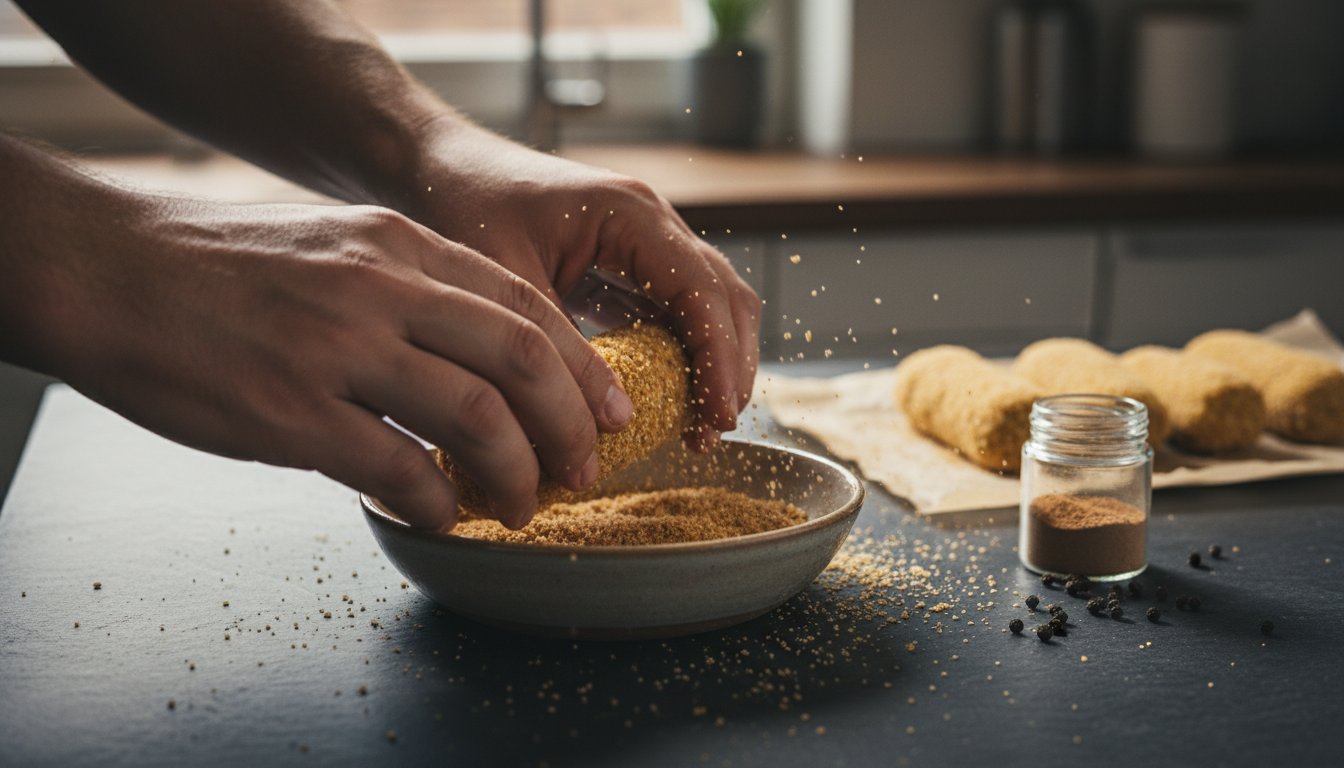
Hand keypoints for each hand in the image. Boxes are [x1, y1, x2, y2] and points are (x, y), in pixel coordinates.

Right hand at [17, 179, 629, 529]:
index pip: (526, 309)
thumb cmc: (223, 268)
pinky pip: (398, 469)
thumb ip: (410, 291)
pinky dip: (438, 502)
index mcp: (400, 245)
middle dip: (572, 427)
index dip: (585, 369)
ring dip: (515, 474)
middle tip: (583, 472)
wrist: (110, 271)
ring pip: (476, 418)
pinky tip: (442, 515)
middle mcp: (382, 288)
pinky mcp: (291, 412)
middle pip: (523, 361)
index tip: (612, 413)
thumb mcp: (336, 245)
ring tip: (519, 507)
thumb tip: (476, 363)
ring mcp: (337, 348)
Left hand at [401, 122, 760, 447]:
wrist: (436, 164)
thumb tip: (597, 423)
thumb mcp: (503, 279)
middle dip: (730, 367)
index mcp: (629, 213)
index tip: (716, 417)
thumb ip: (553, 346)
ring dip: (713, 364)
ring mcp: (645, 241)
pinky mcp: (628, 263)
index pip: (702, 291)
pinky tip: (669, 400)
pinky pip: (674, 310)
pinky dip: (683, 355)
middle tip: (713, 434)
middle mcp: (651, 222)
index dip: (719, 359)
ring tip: (699, 428)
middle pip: (724, 297)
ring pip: (709, 305)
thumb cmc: (463, 202)